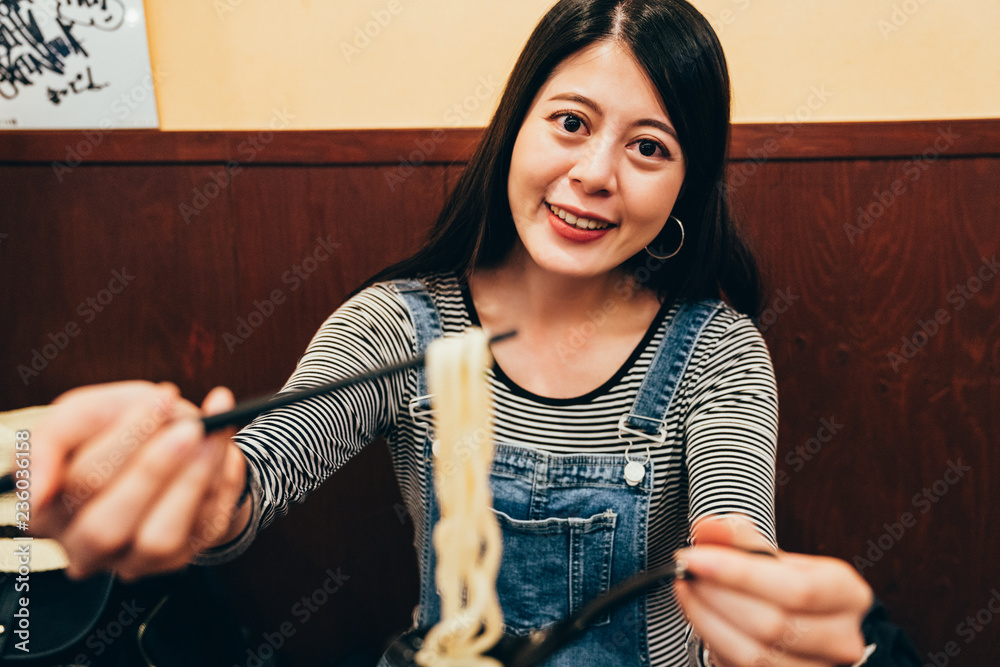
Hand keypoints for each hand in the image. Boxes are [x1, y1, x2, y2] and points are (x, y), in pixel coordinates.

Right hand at [30, 381, 249, 580]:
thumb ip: (51, 439)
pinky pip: (204, 531)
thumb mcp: (83, 412)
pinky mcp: (179, 558)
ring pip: (157, 540)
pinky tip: (223, 449)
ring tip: (211, 435)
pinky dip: (220, 483)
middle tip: (191, 426)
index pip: (79, 484)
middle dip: (154, 469)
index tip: (163, 398)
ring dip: (192, 483)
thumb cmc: (118, 425)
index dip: (125, 441)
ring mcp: (131, 560)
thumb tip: (37, 490)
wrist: (173, 434)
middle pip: (107, 526)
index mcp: (47, 510)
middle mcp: (83, 547)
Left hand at [674, 515, 872, 666]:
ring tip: (689, 592)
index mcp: (847, 594)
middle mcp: (842, 639)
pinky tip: (699, 616)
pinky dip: (713, 641)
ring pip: (756, 655)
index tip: (694, 557)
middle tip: (687, 574)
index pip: (798, 588)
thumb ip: (739, 538)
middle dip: (716, 596)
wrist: (796, 623)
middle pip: (773, 624)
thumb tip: (709, 528)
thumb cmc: (784, 586)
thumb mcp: (771, 556)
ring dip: (708, 620)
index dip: (740, 574)